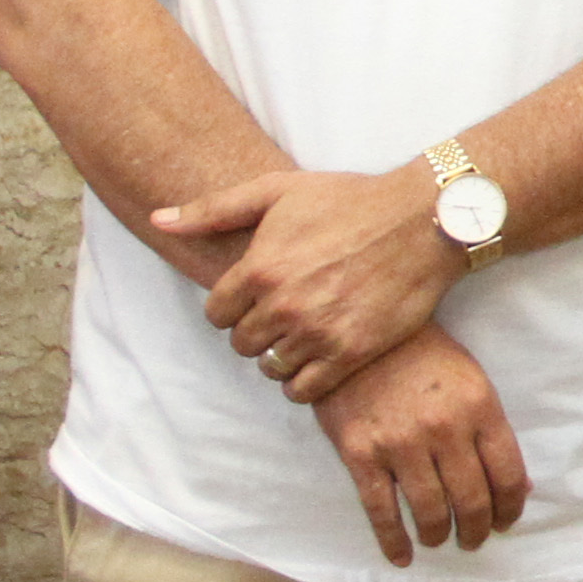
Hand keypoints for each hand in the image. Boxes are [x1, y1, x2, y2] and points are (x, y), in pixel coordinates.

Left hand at [173, 165, 466, 404]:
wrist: (424, 220)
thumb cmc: (350, 200)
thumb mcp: (279, 191)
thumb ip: (213, 210)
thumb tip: (158, 220)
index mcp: (259, 268)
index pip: (215, 314)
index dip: (233, 306)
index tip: (257, 296)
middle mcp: (283, 305)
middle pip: (242, 344)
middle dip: (257, 330)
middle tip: (284, 314)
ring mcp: (318, 333)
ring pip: (271, 368)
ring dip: (281, 356)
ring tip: (304, 334)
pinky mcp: (351, 354)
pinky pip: (305, 391)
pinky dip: (305, 381)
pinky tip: (319, 358)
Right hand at [318, 330, 532, 566]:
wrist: (360, 334)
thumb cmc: (423, 355)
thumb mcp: (471, 381)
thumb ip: (493, 433)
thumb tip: (520, 488)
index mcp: (480, 408)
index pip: (507, 476)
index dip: (510, 509)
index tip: (505, 522)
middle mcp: (444, 429)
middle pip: (472, 500)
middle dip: (476, 531)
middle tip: (472, 540)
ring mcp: (401, 443)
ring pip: (430, 511)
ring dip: (438, 536)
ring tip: (438, 540)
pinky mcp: (361, 453)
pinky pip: (380, 510)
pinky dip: (392, 541)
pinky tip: (401, 555)